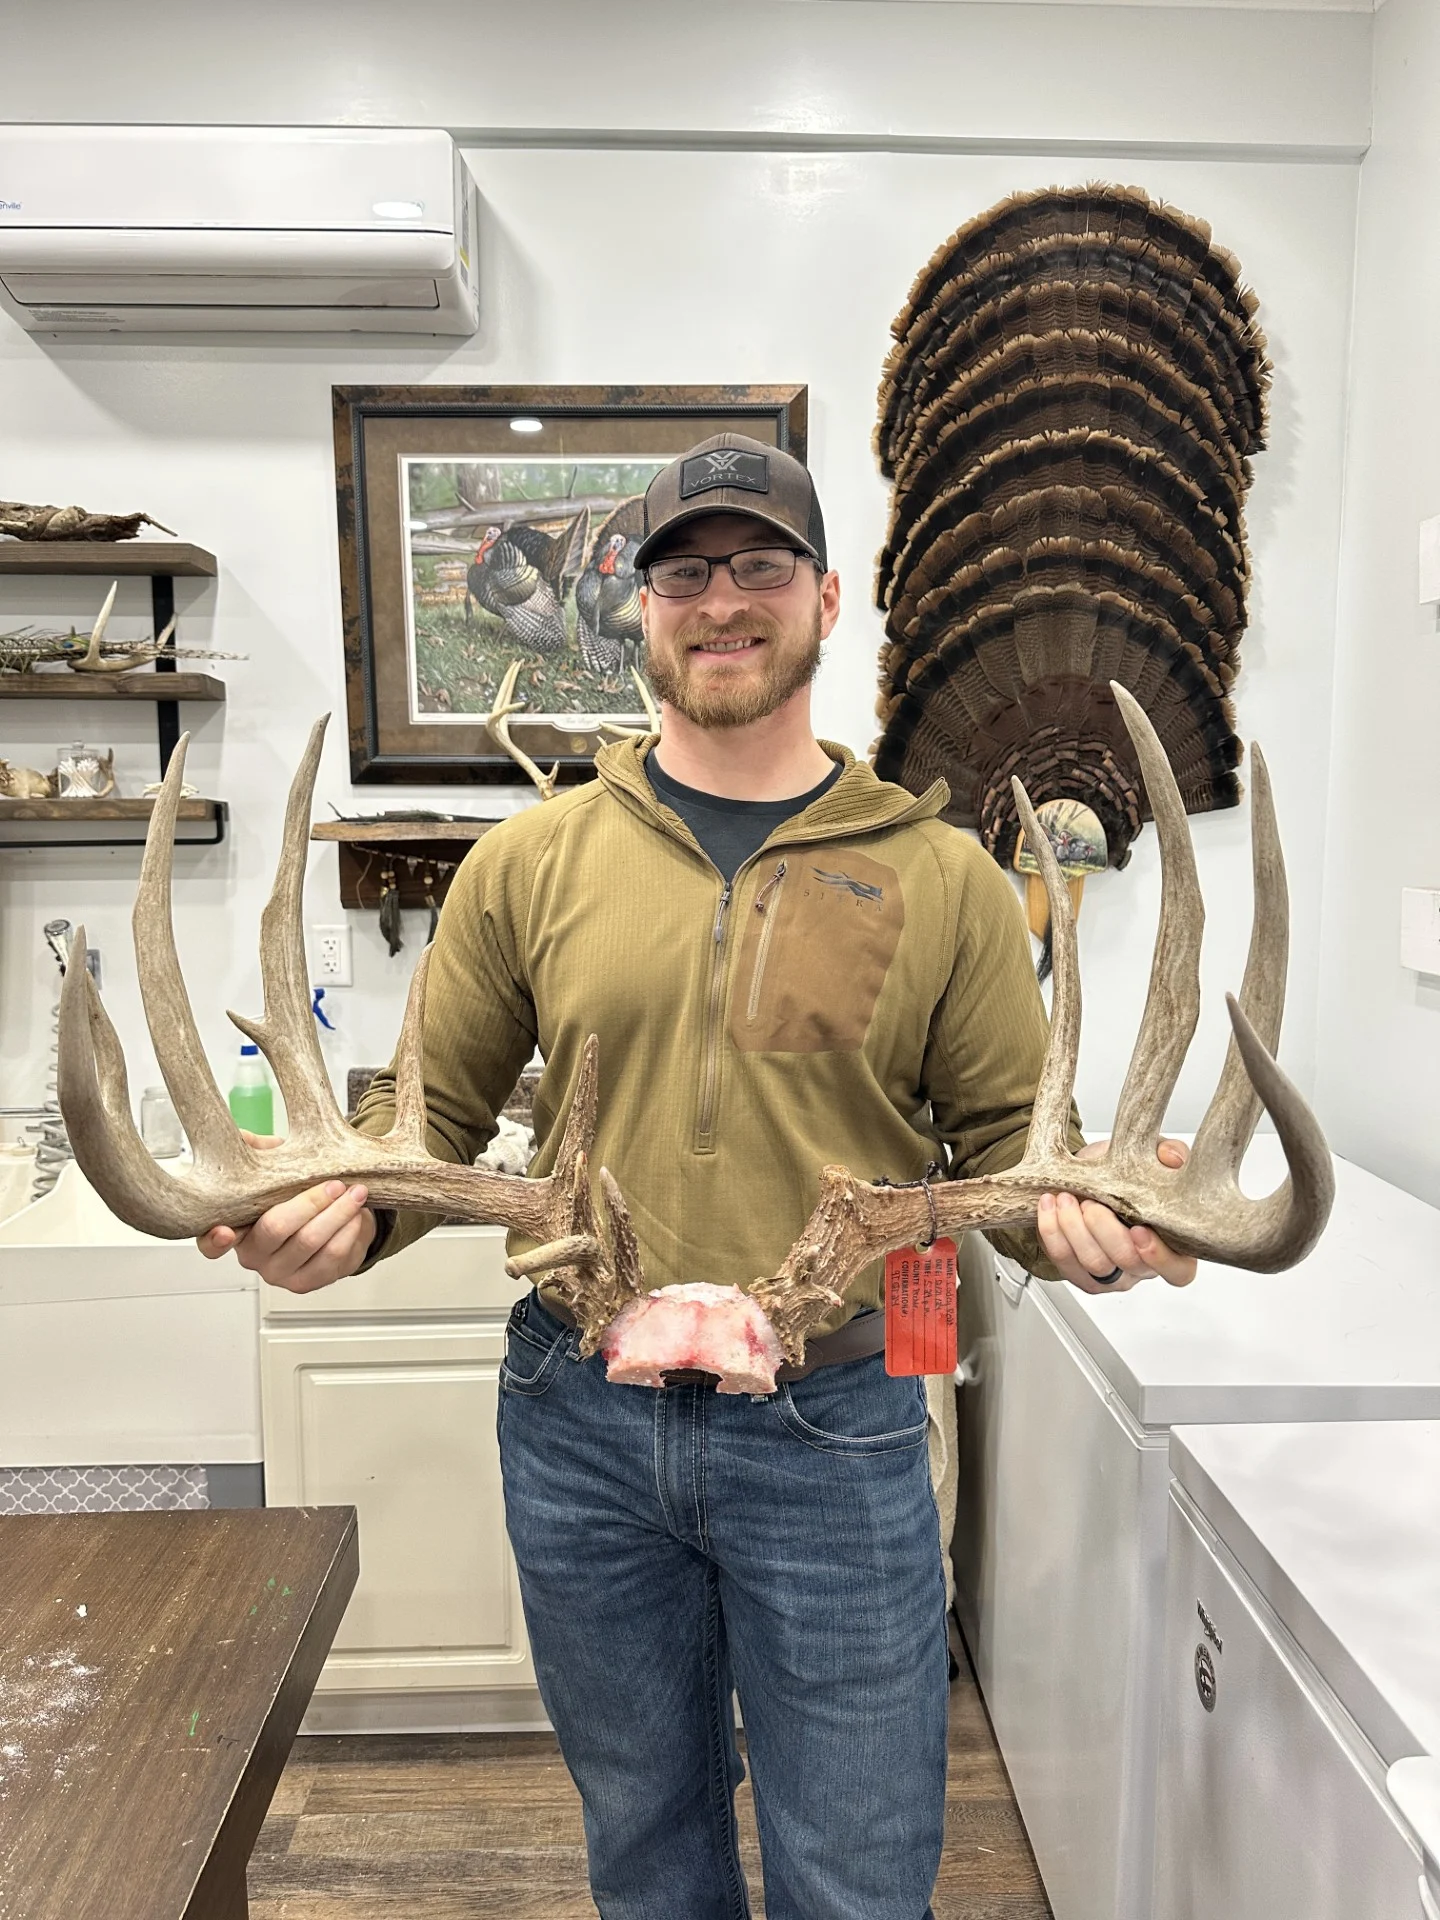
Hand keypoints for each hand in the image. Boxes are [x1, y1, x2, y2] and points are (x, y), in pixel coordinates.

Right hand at [195, 1132, 376, 1292]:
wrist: (333, 1220)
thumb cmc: (296, 1193)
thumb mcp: (274, 1167)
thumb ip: (257, 1151)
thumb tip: (243, 1136)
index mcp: (234, 1230)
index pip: (211, 1244)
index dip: (215, 1239)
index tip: (224, 1231)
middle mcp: (252, 1257)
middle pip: (276, 1229)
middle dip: (310, 1202)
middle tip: (335, 1183)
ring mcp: (279, 1273)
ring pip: (310, 1242)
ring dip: (338, 1214)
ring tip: (356, 1192)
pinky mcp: (308, 1282)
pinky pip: (333, 1256)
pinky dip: (348, 1230)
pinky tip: (356, 1214)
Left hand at [1035, 1138, 1197, 1294]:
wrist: (1088, 1175)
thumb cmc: (1126, 1174)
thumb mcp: (1152, 1156)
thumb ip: (1170, 1154)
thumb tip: (1173, 1158)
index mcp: (1173, 1246)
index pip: (1178, 1271)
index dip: (1159, 1256)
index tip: (1138, 1230)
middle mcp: (1143, 1266)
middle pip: (1128, 1262)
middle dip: (1105, 1229)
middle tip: (1092, 1202)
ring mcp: (1112, 1274)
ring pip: (1094, 1264)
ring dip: (1075, 1228)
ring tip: (1067, 1198)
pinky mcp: (1079, 1274)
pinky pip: (1064, 1262)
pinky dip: (1052, 1232)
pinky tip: (1050, 1207)